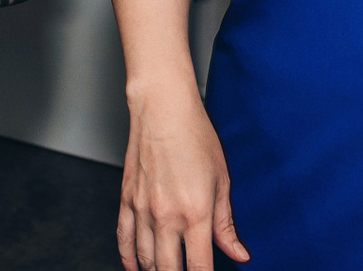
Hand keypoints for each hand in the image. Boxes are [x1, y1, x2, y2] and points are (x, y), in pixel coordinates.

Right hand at [118, 82, 249, 270]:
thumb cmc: (194, 136)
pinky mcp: (127, 199)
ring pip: (146, 259)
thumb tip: (239, 254)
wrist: (162, 108)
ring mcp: (143, 209)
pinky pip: (123, 239)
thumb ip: (227, 224)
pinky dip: (129, 259)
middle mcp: (166, 216)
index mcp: (195, 213)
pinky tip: (136, 268)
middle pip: (169, 270)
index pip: (201, 268)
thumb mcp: (222, 181)